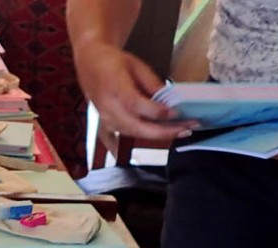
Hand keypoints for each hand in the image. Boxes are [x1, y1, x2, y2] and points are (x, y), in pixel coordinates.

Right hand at [74, 42, 196, 140]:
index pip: (136, 105)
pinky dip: (131, 145)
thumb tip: (170, 100)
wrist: (90, 62)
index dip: (156, 112)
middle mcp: (108, 107)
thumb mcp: (136, 65)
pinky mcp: (104, 123)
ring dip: (157, 136)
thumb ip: (152, 84)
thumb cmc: (113, 62)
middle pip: (136, 126)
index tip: (176, 112)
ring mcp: (105, 118)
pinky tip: (140, 156)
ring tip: (180, 132)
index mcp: (115, 87)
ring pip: (132, 133)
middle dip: (164, 131)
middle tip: (187, 129)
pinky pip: (115, 140)